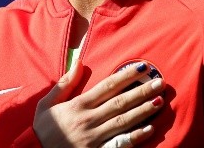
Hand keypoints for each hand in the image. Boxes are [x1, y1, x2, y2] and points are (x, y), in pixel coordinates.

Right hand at [33, 62, 164, 146]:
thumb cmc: (44, 129)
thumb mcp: (47, 103)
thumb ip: (64, 84)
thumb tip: (78, 63)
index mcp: (78, 105)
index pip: (107, 87)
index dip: (125, 76)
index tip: (141, 68)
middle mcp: (89, 120)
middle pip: (120, 102)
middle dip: (141, 91)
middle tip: (160, 82)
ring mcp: (95, 137)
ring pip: (123, 121)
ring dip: (143, 111)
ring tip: (159, 101)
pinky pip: (120, 144)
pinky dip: (135, 136)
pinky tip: (149, 128)